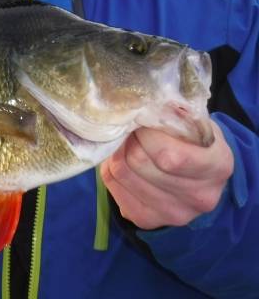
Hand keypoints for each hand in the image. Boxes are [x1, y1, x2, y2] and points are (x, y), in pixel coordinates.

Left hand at [100, 119, 233, 228]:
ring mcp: (174, 214)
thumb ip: (171, 115)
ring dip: (117, 151)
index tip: (143, 119)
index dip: (147, 133)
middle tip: (132, 129)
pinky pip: (111, 185)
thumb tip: (139, 108)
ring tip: (128, 142)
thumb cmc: (194, 141)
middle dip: (129, 138)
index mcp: (217, 166)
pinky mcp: (147, 220)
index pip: (168, 156)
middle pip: (138, 161)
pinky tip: (124, 160)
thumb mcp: (193, 121)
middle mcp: (200, 197)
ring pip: (121, 172)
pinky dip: (110, 167)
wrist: (200, 175)